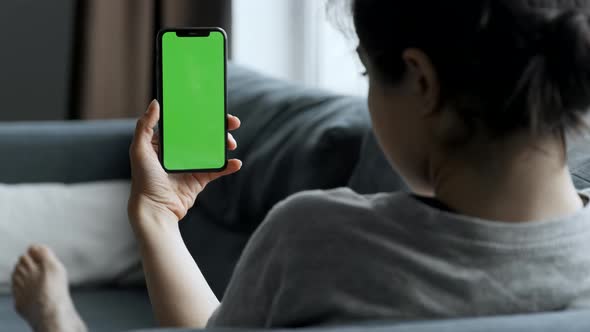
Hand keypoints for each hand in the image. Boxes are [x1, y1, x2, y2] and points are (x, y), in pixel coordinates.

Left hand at [128, 100, 241, 225]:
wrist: (156, 210)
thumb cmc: (144, 181)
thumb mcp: (140, 150)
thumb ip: (145, 126)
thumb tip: (155, 103)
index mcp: (164, 143)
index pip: (185, 124)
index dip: (199, 115)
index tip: (213, 108)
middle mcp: (178, 153)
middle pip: (202, 135)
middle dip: (218, 128)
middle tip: (231, 123)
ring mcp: (190, 166)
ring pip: (212, 150)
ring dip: (224, 145)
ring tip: (231, 144)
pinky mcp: (199, 180)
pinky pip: (217, 170)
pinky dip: (228, 166)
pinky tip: (235, 162)